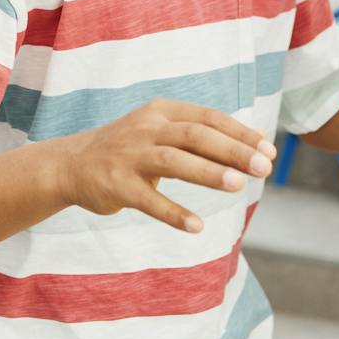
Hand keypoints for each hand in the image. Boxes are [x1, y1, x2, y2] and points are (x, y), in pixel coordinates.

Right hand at [52, 100, 276, 232]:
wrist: (71, 164)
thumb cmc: (129, 149)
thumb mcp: (163, 132)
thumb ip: (206, 135)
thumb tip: (258, 138)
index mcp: (162, 112)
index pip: (208, 118)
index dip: (240, 133)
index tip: (268, 150)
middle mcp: (147, 129)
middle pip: (195, 135)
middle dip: (232, 150)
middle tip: (262, 167)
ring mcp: (130, 156)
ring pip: (174, 161)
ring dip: (207, 172)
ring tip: (238, 186)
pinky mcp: (116, 185)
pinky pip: (149, 200)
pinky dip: (173, 212)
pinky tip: (196, 225)